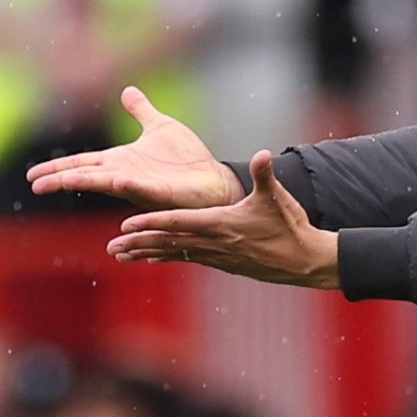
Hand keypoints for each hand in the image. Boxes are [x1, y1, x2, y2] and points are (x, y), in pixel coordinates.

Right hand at [21, 89, 237, 211]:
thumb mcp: (160, 127)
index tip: (33, 175)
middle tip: (35, 185)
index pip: (82, 163)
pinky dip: (128, 185)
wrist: (214, 179)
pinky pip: (141, 189)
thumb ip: (140, 111)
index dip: (58, 167)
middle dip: (60, 178)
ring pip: (106, 184)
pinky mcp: (160, 194)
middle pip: (85, 175)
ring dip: (86, 181)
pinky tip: (116, 180)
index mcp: (121, 160)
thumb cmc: (188, 160)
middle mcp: (124, 175)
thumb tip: (127, 91)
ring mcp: (140, 186)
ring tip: (63, 181)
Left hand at [105, 152, 339, 290]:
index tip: (126, 226)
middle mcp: (213, 243)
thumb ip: (265, 175)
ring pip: (174, 253)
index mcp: (220, 224)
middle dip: (138, 245)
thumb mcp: (277, 198)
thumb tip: (263, 153)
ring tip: (120, 256)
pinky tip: (151, 259)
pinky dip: (167, 256)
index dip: (151, 223)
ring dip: (146, 253)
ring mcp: (217, 255)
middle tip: (112, 248)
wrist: (305, 261)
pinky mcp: (222, 263)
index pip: (178, 223)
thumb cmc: (291, 227)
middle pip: (168, 242)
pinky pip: (187, 258)